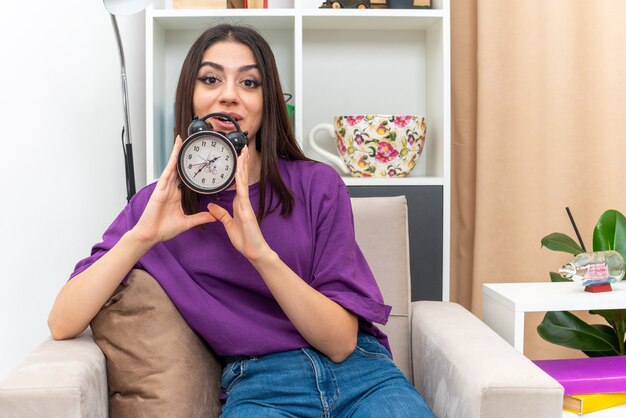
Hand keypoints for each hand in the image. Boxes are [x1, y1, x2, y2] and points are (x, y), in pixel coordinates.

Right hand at [132, 136, 214, 244]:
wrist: (151, 235)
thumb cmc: (164, 229)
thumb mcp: (187, 222)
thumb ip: (200, 218)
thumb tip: (214, 216)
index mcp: (176, 194)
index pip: (185, 177)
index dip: (190, 167)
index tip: (198, 159)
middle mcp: (170, 189)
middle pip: (178, 168)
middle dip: (183, 155)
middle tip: (190, 142)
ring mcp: (164, 187)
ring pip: (172, 166)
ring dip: (176, 153)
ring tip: (181, 140)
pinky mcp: (160, 189)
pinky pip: (167, 172)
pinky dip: (171, 162)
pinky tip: (176, 153)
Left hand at [207, 146, 270, 260]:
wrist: (254, 250)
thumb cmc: (245, 239)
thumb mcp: (228, 224)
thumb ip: (221, 214)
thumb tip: (211, 205)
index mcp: (239, 203)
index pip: (237, 182)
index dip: (237, 169)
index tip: (236, 157)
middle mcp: (243, 201)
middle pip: (242, 178)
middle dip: (242, 163)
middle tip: (242, 148)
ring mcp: (246, 204)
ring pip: (243, 182)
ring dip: (243, 167)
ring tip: (243, 153)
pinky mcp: (247, 210)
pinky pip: (242, 194)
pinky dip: (240, 182)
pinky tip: (238, 172)